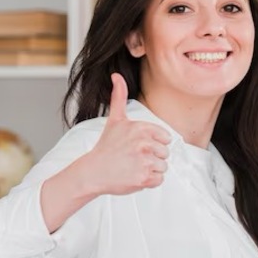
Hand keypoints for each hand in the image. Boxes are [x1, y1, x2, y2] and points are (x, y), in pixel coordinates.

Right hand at [83, 73, 171, 195]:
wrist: (92, 172)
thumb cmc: (106, 147)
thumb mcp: (115, 120)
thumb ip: (119, 97)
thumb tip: (116, 75)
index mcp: (142, 128)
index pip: (166, 138)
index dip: (154, 143)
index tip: (138, 146)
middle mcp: (145, 144)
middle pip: (166, 153)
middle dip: (153, 157)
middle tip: (134, 158)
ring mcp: (145, 161)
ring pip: (163, 167)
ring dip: (151, 169)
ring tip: (133, 166)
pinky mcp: (145, 178)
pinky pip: (160, 180)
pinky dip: (149, 181)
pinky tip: (135, 176)